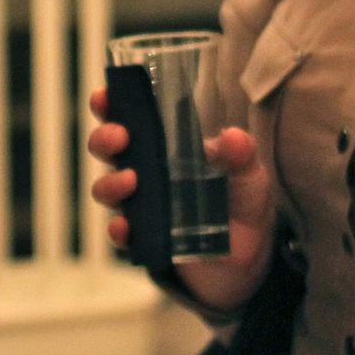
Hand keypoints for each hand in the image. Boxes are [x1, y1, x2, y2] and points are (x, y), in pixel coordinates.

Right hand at [86, 89, 278, 311]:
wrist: (250, 257)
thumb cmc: (242, 202)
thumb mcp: (249, 174)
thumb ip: (242, 155)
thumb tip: (233, 136)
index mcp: (165, 145)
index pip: (130, 117)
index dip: (110, 105)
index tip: (104, 97)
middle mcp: (145, 171)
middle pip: (107, 149)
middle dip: (104, 139)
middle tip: (120, 137)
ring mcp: (141, 205)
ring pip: (106, 188)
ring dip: (110, 182)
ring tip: (130, 181)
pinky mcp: (144, 239)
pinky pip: (120, 234)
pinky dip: (117, 229)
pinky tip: (125, 226)